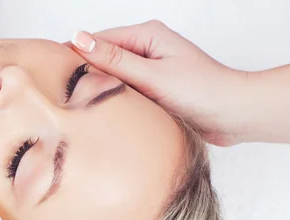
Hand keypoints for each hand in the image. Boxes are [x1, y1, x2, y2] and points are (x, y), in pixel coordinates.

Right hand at [70, 20, 246, 145]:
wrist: (235, 115)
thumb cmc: (203, 91)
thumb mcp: (154, 76)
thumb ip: (115, 60)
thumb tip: (80, 40)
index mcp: (148, 35)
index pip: (100, 40)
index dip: (75, 56)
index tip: (53, 73)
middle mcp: (148, 49)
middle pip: (105, 58)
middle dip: (87, 74)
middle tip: (64, 96)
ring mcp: (152, 70)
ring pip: (115, 78)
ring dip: (102, 90)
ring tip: (81, 107)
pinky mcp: (156, 90)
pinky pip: (128, 92)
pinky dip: (117, 101)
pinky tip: (106, 114)